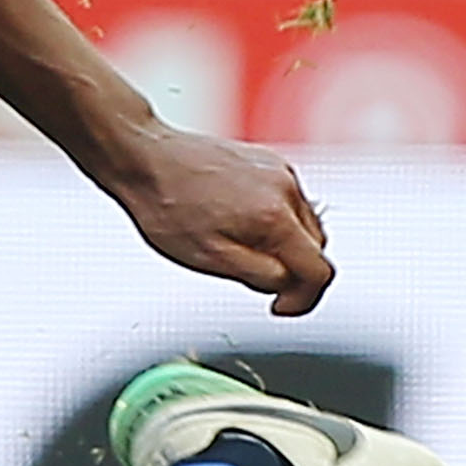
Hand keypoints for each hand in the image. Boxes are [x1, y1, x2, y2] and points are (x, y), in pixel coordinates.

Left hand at [102, 122, 334, 315]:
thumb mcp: (211, 259)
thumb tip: (289, 286)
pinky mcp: (269, 161)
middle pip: (316, 249)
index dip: (303, 300)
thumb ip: (261, 276)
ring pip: (305, 225)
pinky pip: (290, 203)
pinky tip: (240, 222)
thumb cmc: (166, 206)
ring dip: (286, 246)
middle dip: (292, 271)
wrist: (145, 158)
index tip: (279, 307)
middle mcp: (285, 188)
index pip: (320, 272)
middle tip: (249, 276)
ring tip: (240, 247)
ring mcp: (279, 171)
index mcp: (275, 217)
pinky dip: (277, 221)